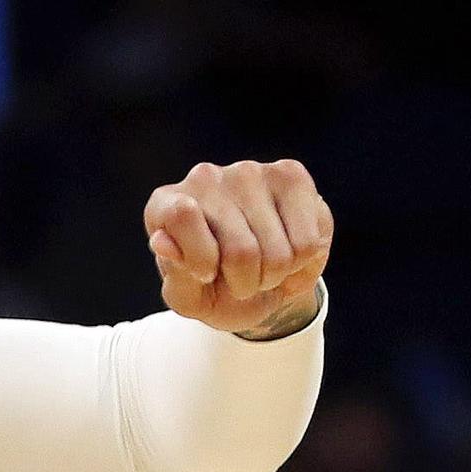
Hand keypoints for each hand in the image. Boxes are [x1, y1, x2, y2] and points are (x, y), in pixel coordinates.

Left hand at [146, 159, 332, 338]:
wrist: (259, 283)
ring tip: (264, 269)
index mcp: (165, 205)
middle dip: (246, 283)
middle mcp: (205, 178)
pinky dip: (301, 265)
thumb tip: (162, 241)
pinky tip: (287, 255)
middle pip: (241, 250)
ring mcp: (249, 172)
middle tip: (242, 281)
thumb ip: (176, 277)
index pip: (183, 216)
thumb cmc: (214, 290)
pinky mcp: (291, 176)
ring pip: (280, 252)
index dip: (201, 261)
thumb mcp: (190, 299)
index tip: (205, 275)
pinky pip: (308, 242)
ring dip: (275, 276)